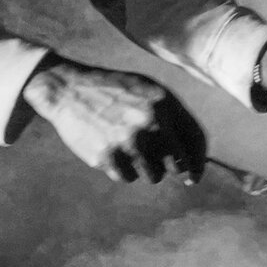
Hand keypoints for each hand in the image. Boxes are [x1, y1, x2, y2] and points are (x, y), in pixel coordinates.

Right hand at [23, 56, 206, 183]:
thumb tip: (193, 160)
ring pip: (153, 176)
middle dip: (172, 170)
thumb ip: (173, 117)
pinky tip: (111, 149)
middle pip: (178, 166)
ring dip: (145, 169)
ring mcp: (128, 141)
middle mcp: (150, 123)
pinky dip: (123, 169)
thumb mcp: (148, 91)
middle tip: (159, 164)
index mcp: (164, 103)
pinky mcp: (107, 156)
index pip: (195, 140)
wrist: (68, 89)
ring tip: (129, 148)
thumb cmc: (114, 91)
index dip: (198, 162)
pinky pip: (128, 177)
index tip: (193, 177)